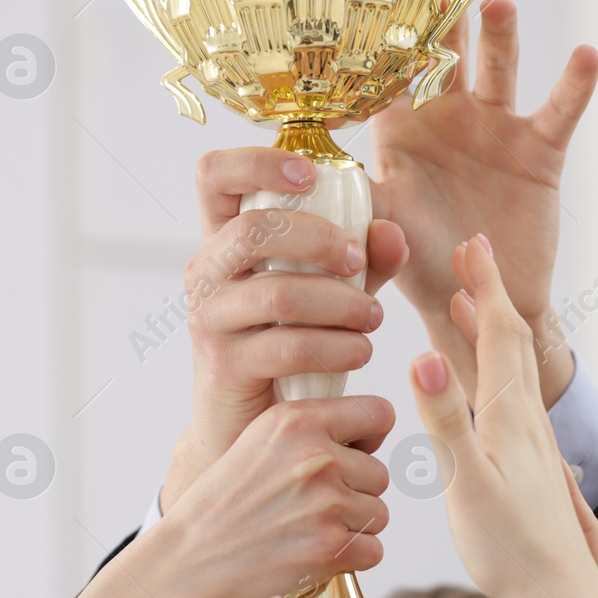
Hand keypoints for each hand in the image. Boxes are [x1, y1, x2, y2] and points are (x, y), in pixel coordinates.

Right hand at [159, 395, 393, 597]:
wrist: (189, 560)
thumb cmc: (218, 508)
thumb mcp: (255, 443)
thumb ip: (306, 432)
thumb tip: (359, 437)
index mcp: (295, 421)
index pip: (377, 413)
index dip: (369, 438)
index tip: (354, 453)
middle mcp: (315, 456)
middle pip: (378, 473)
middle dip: (356, 493)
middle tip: (313, 507)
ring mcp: (326, 502)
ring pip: (378, 513)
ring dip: (353, 528)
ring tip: (308, 531)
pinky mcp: (331, 547)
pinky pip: (373, 550)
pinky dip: (351, 559)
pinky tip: (314, 555)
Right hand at [165, 148, 407, 510]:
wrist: (249, 436)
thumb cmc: (291, 355)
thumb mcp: (331, 297)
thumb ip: (362, 263)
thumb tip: (391, 231)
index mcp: (224, 241)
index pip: (214, 174)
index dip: (258, 161)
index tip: (311, 175)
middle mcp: (206, 272)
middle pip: (253, 228)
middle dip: (319, 238)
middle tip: (358, 262)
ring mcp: (208, 318)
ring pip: (278, 292)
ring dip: (339, 303)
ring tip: (372, 320)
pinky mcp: (222, 363)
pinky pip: (286, 345)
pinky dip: (335, 347)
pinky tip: (357, 353)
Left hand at [368, 0, 597, 406]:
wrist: (482, 298)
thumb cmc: (421, 262)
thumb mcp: (382, 226)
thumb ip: (359, 194)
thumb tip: (318, 173)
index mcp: (400, 130)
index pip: (388, 70)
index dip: (383, 32)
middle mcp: (447, 117)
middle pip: (446, 51)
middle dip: (444, 8)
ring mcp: (495, 129)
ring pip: (498, 70)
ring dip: (499, 37)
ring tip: (497, 4)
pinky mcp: (538, 151)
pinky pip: (558, 112)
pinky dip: (573, 85)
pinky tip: (586, 55)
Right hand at [408, 234, 597, 597]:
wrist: (559, 594)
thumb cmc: (509, 546)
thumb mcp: (465, 480)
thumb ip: (443, 417)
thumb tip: (426, 354)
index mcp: (508, 415)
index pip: (497, 332)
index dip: (484, 284)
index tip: (471, 242)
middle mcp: (525, 418)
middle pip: (509, 339)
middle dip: (488, 292)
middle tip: (468, 254)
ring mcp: (530, 438)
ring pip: (511, 365)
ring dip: (489, 325)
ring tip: (465, 302)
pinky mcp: (528, 460)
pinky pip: (508, 393)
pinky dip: (492, 365)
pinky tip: (481, 380)